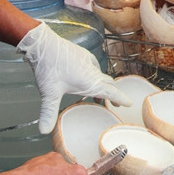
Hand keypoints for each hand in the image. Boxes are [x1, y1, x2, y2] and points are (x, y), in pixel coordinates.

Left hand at [16, 22, 131, 133]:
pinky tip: (86, 75)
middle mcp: (92, 70)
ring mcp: (87, 60)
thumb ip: (49, 112)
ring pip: (100, 74)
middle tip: (114, 103)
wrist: (43, 43)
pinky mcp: (81, 53)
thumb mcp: (49, 92)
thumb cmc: (49, 67)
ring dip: (102, 84)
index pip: (111, 92)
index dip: (121, 98)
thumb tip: (44, 131)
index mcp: (90, 81)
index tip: (130, 103)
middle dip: (112, 94)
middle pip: (108, 83)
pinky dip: (94, 74)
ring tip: (98, 93)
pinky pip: (93, 65)